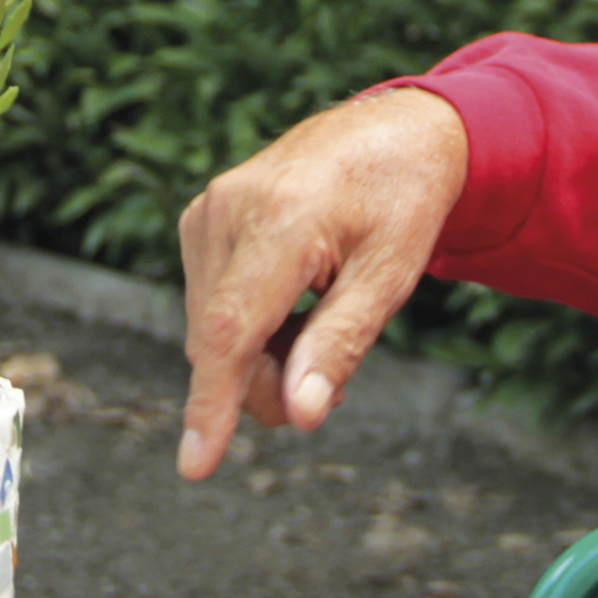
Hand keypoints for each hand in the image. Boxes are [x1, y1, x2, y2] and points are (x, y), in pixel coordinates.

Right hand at [174, 87, 467, 480]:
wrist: (391, 131)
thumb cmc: (401, 200)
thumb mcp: (391, 276)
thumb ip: (341, 345)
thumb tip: (300, 414)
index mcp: (281, 220)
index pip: (231, 330)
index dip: (213, 403)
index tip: (196, 465)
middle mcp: (229, 210)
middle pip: (221, 342)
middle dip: (268, 384)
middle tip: (334, 388)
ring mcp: (208, 210)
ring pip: (210, 330)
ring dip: (259, 356)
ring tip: (323, 327)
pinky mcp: (201, 218)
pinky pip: (209, 303)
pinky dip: (247, 327)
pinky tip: (295, 309)